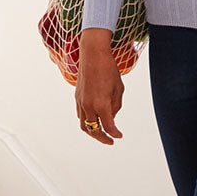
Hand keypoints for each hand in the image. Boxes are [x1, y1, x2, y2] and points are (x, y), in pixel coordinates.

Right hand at [75, 28, 124, 144]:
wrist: (93, 55)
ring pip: (84, 125)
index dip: (115, 133)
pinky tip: (94, 120)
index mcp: (101, 104)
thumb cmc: (109, 69)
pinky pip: (80, 115)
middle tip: (110, 141)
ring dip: (92, 132)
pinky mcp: (77, 97)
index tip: (119, 136)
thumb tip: (111, 116)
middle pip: (93, 130)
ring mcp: (81, 102)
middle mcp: (88, 105)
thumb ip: (116, 105)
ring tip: (101, 134)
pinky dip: (87, 121)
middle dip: (102, 138)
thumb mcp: (119, 89)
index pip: (108, 126)